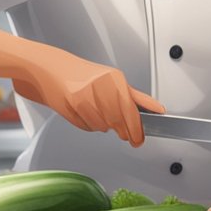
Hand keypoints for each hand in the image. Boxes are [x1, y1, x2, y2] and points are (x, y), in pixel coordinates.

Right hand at [12, 46, 163, 145]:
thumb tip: (156, 110)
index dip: (137, 128)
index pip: (132, 110)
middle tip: (126, 134)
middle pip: (118, 122)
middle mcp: (102, 88)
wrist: (54, 72)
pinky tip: (85, 112)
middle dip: (124, 131)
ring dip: (105, 126)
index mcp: (115, 80)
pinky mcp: (73, 107)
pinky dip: (90, 125)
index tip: (140, 138)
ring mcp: (86, 98)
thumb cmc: (85, 76)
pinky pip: (89, 127)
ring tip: (97, 111)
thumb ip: (135, 97)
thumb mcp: (114, 81)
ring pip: (104, 127)